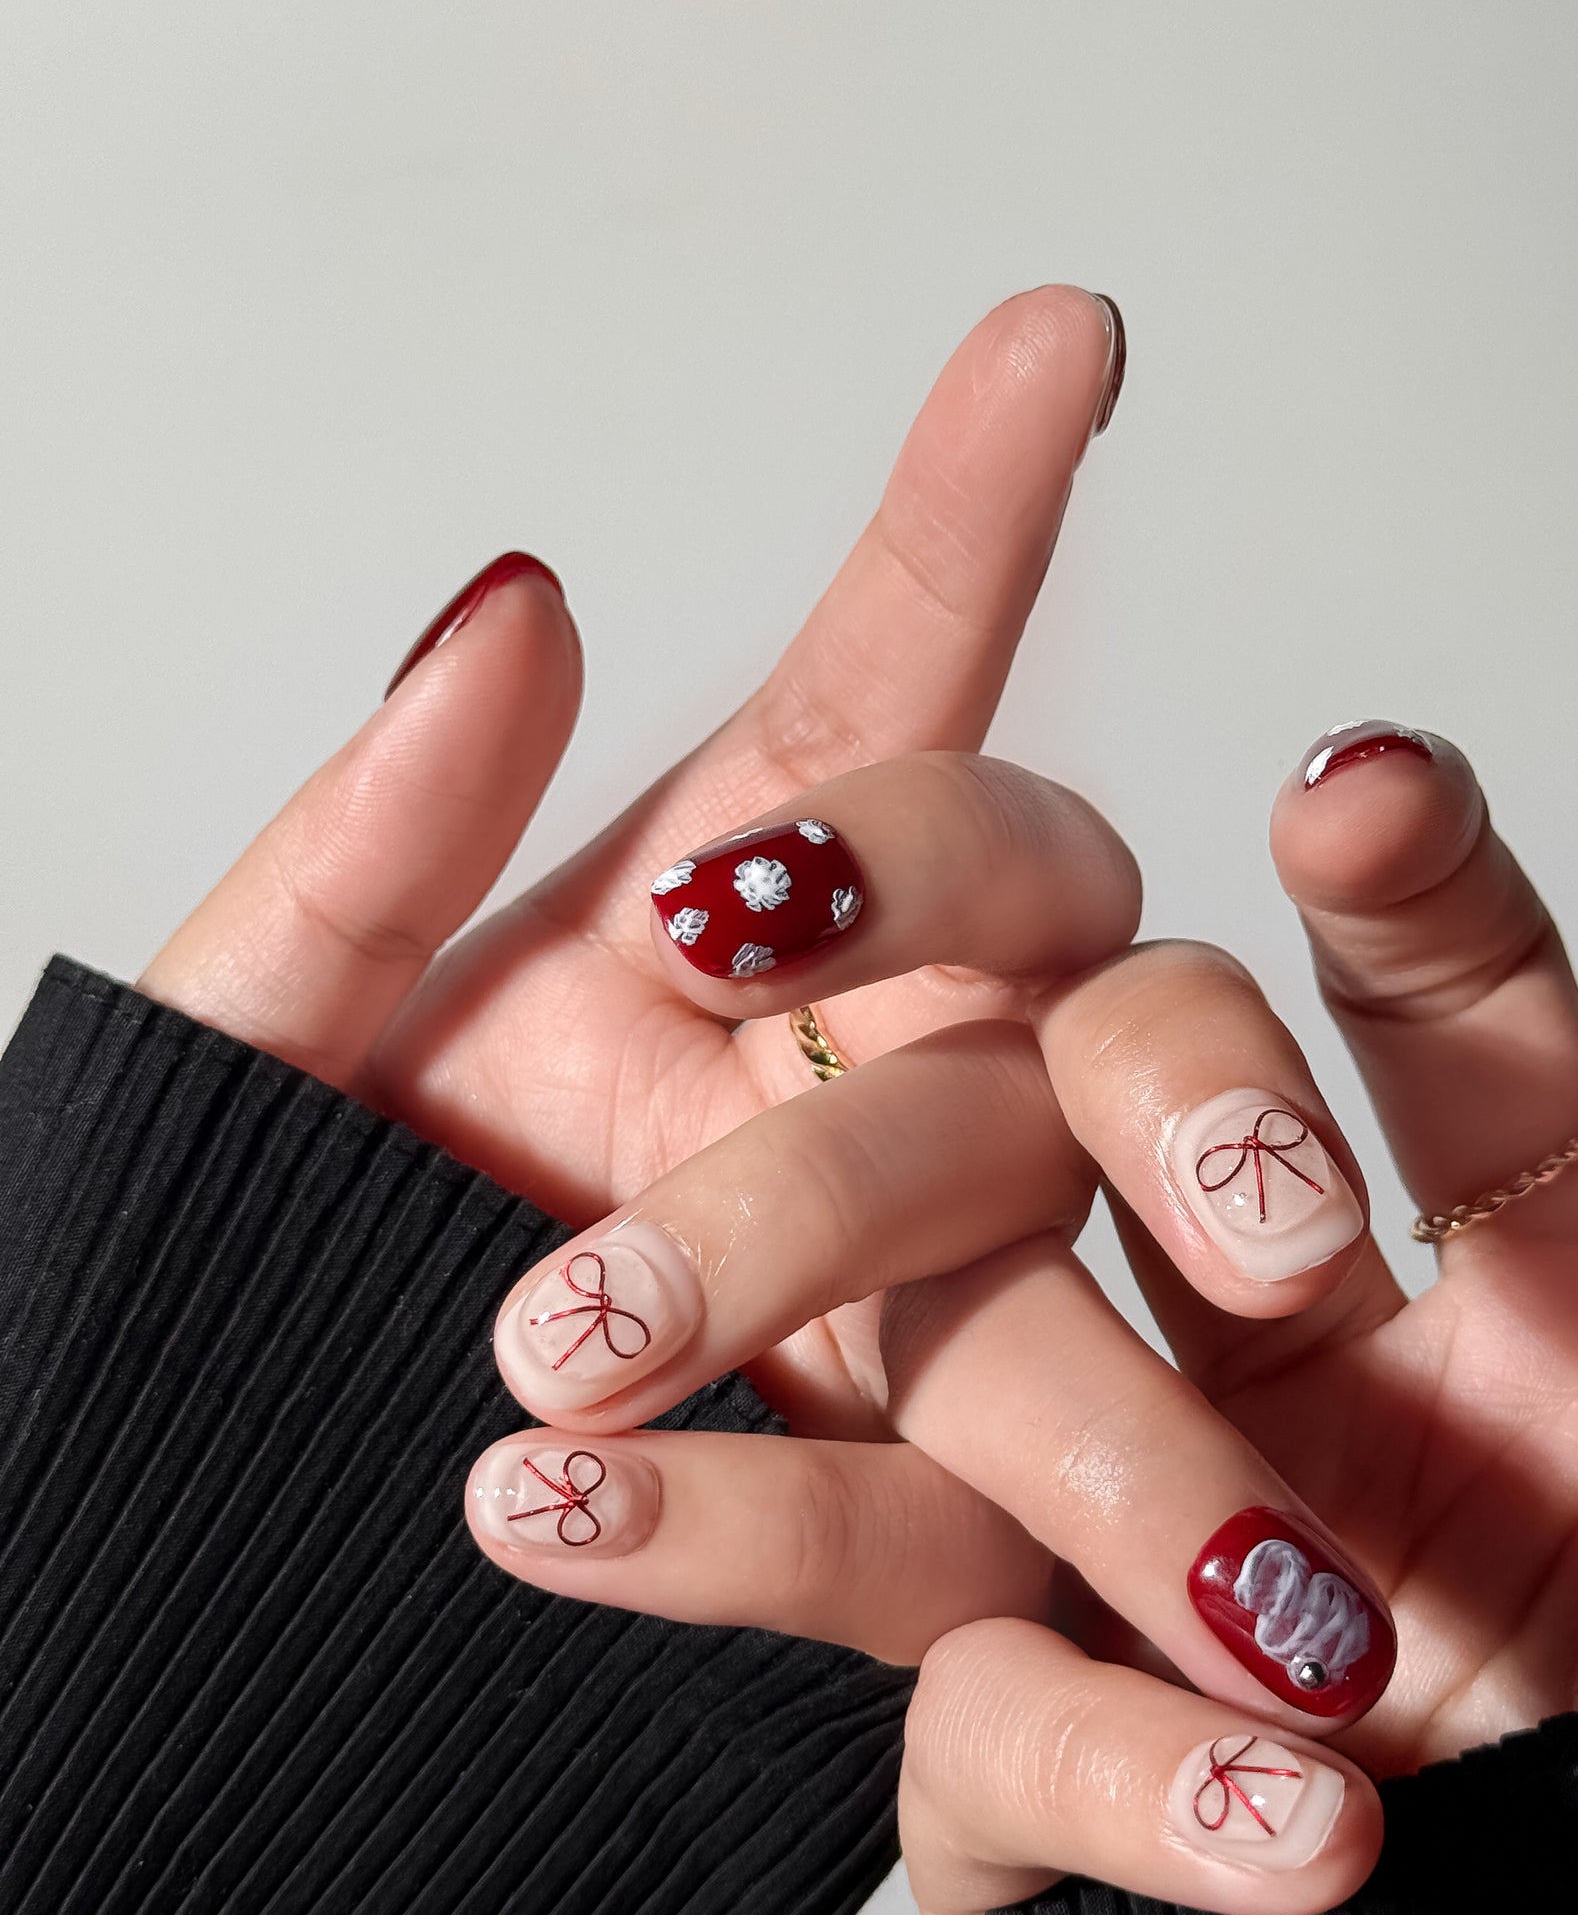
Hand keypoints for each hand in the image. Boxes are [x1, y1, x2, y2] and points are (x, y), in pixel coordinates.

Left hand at [141, 284, 1130, 1454]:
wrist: (177, 1589)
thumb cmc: (234, 1279)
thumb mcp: (263, 1047)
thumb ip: (373, 842)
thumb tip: (514, 602)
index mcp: (742, 932)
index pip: (896, 686)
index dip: (976, 507)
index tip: (1063, 325)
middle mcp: (877, 1083)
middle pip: (1044, 937)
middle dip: (958, 894)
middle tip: (742, 921)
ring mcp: (925, 1313)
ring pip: (1049, 1248)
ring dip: (958, 1252)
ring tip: (662, 1318)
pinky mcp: (910, 1543)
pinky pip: (914, 1536)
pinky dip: (758, 1534)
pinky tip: (560, 1514)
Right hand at [896, 725, 1577, 1914]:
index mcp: (1546, 1316)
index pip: (1427, 1030)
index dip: (1396, 895)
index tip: (1366, 795)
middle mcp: (1331, 1415)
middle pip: (1119, 1143)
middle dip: (1127, 1092)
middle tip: (1259, 1188)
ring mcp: (1187, 1594)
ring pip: (969, 1386)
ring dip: (1013, 1425)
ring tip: (1154, 1564)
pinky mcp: (1091, 1807)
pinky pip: (997, 1728)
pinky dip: (1115, 1765)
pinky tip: (1300, 1827)